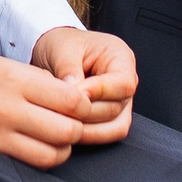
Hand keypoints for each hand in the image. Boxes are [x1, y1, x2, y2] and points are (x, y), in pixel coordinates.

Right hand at [0, 50, 92, 167]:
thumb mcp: (7, 66)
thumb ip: (41, 83)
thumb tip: (77, 102)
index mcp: (15, 80)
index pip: (71, 100)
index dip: (84, 105)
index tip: (80, 104)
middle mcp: (8, 109)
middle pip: (67, 130)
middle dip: (77, 129)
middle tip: (71, 123)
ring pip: (52, 155)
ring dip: (62, 149)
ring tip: (56, 138)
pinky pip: (29, 165)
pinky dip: (41, 159)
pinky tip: (37, 148)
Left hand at [31, 26, 136, 142]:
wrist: (56, 53)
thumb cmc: (62, 45)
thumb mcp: (61, 48)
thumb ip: (68, 68)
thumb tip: (73, 90)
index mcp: (120, 57)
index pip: (123, 83)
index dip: (100, 92)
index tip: (75, 92)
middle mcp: (125, 81)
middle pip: (117, 107)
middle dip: (87, 112)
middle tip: (60, 109)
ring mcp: (121, 102)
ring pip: (114, 126)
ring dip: (88, 129)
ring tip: (62, 122)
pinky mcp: (110, 117)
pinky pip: (107, 134)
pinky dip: (89, 136)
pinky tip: (69, 131)